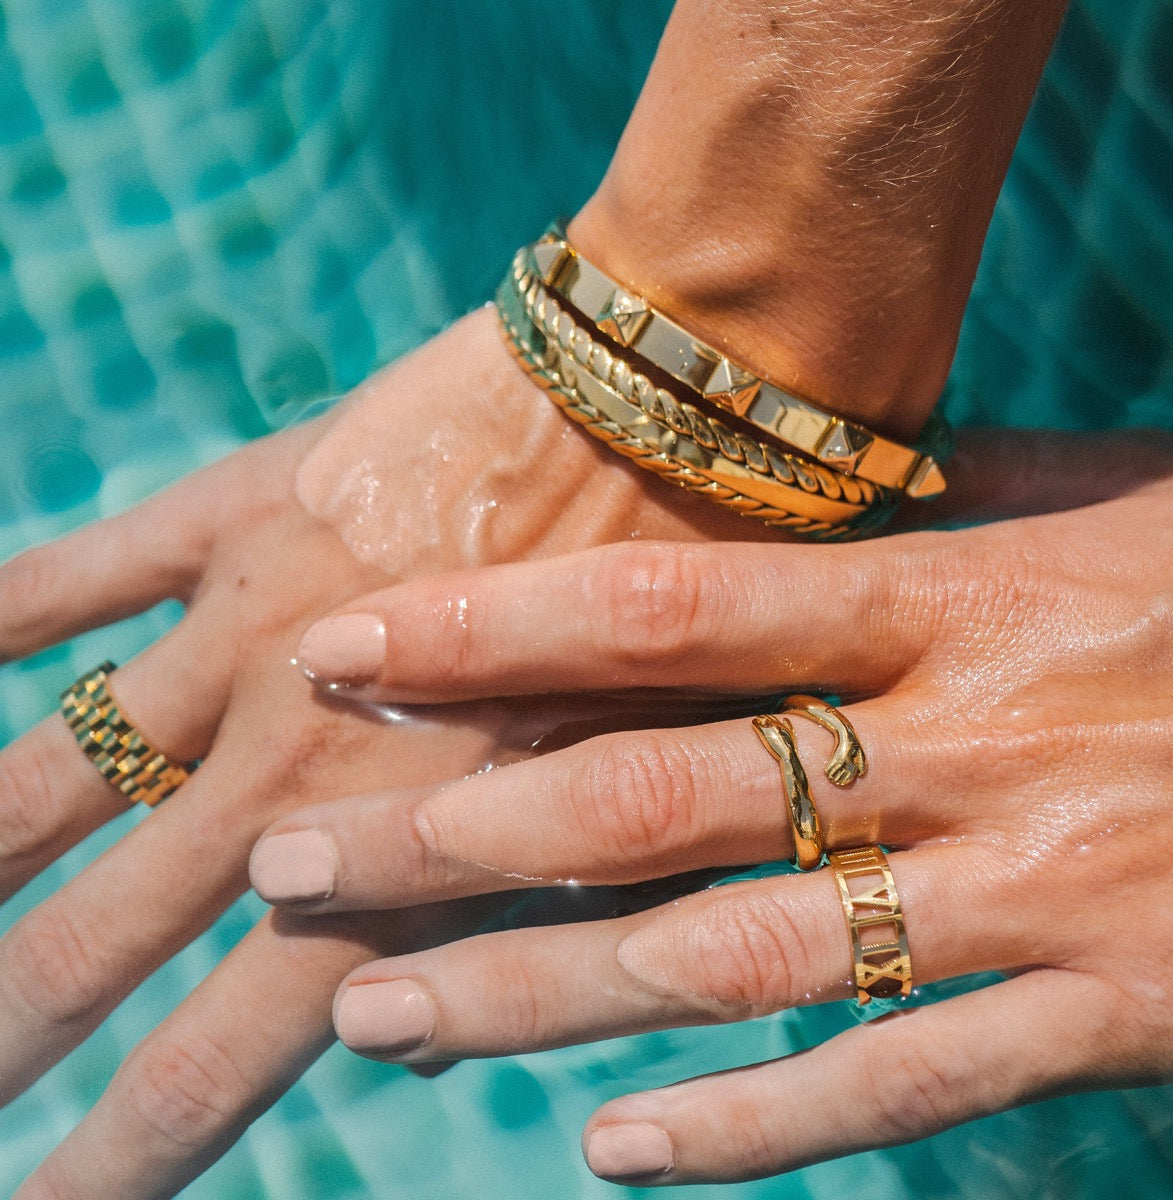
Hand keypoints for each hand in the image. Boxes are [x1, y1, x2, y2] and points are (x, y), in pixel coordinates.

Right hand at [0, 308, 762, 1199]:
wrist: (670, 414)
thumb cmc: (693, 615)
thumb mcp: (637, 801)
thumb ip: (529, 919)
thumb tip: (408, 1019)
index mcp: (403, 849)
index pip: (221, 1053)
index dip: (125, 1156)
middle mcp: (294, 757)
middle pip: (96, 940)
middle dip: (8, 1037)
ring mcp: (250, 630)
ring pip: (44, 779)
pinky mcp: (241, 512)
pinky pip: (80, 575)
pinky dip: (3, 615)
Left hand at [251, 431, 1172, 1185]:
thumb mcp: (1097, 502)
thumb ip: (935, 507)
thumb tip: (793, 491)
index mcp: (950, 600)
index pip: (664, 614)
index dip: (491, 631)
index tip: (343, 655)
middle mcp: (965, 748)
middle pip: (650, 799)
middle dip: (451, 839)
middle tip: (290, 867)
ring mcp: (1037, 894)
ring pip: (733, 962)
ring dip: (541, 997)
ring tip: (380, 1022)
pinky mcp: (1121, 1013)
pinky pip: (903, 1087)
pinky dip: (753, 1129)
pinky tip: (613, 1162)